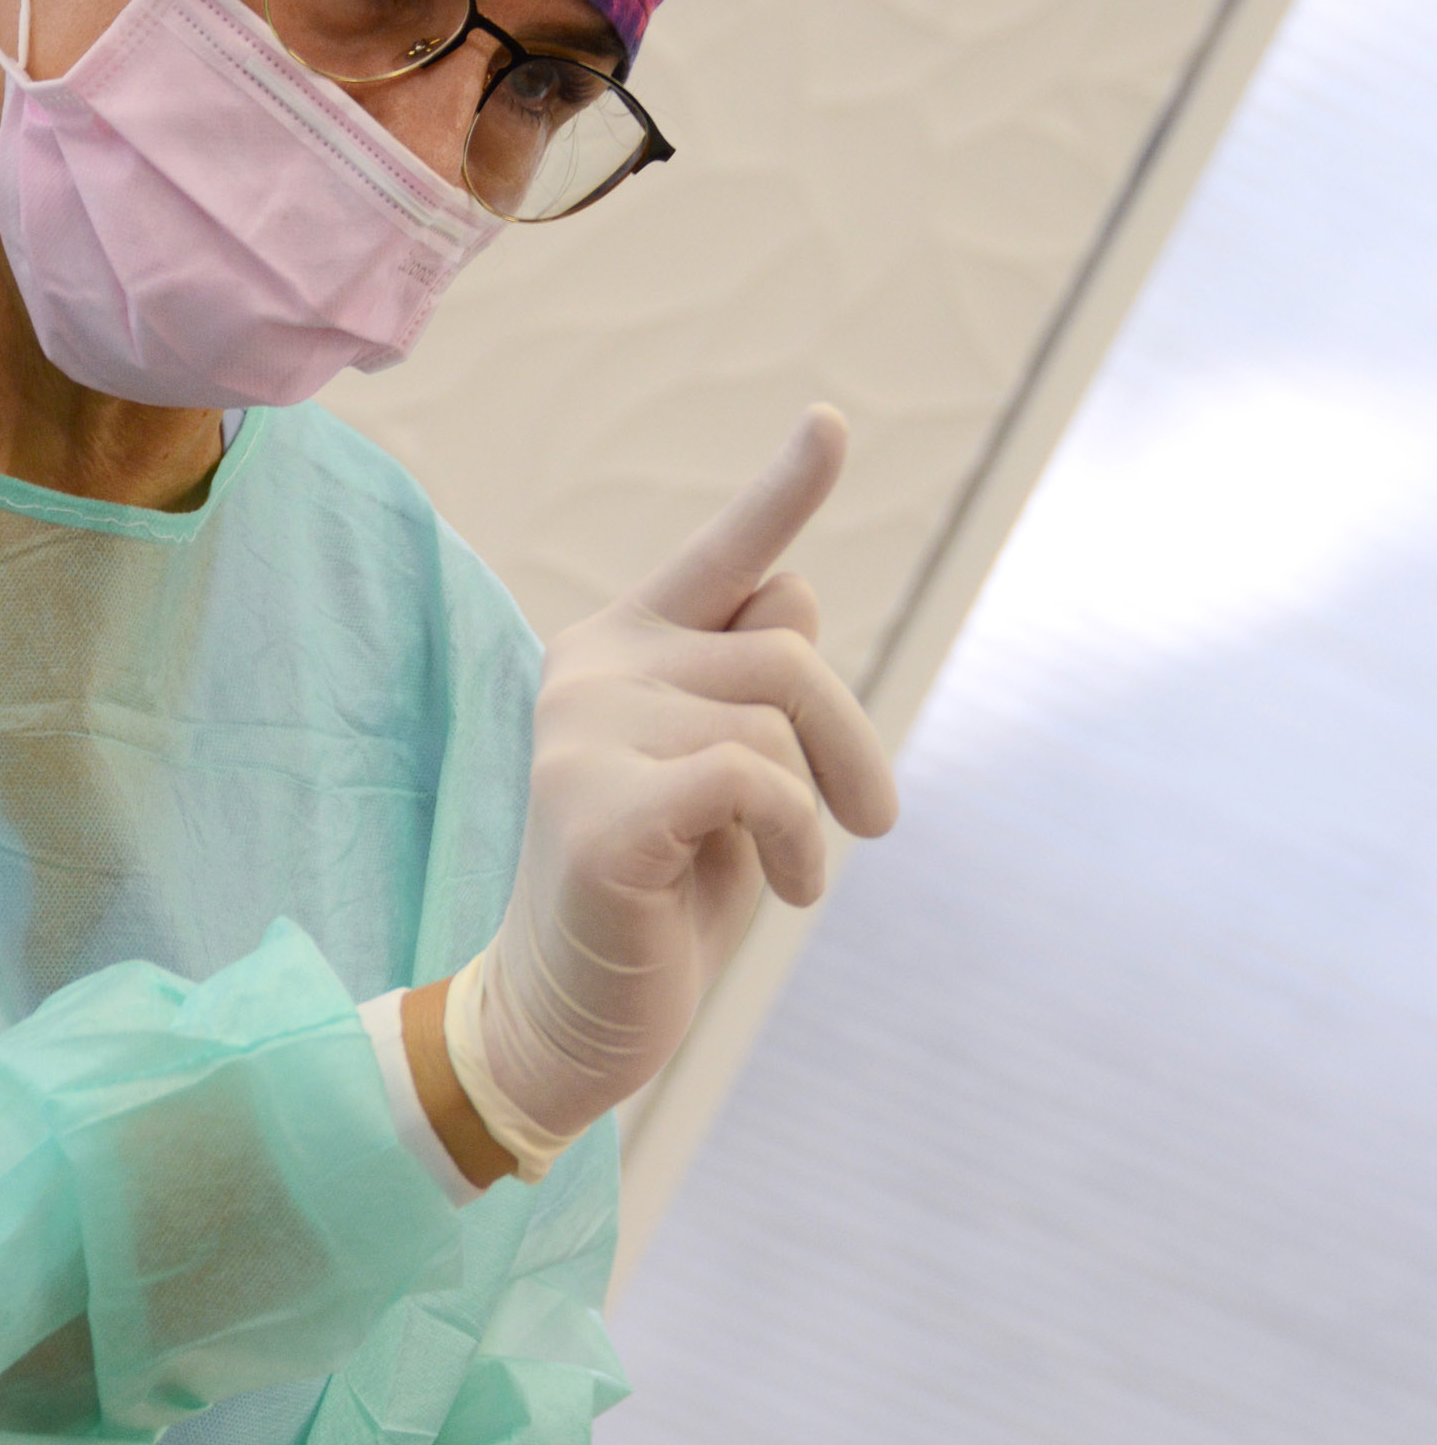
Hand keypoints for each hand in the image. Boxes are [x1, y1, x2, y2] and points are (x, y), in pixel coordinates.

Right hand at [456, 406, 897, 1153]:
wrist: (571, 1023)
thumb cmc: (661, 903)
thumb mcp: (730, 784)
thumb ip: (752, 688)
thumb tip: (795, 587)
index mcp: (621, 649)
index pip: (725, 556)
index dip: (785, 488)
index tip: (834, 421)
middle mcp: (591, 666)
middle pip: (786, 652)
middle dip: (850, 743)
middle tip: (873, 822)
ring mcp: (581, 730)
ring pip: (774, 720)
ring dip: (816, 812)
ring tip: (794, 877)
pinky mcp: (595, 806)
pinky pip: (751, 779)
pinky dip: (794, 841)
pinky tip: (786, 892)